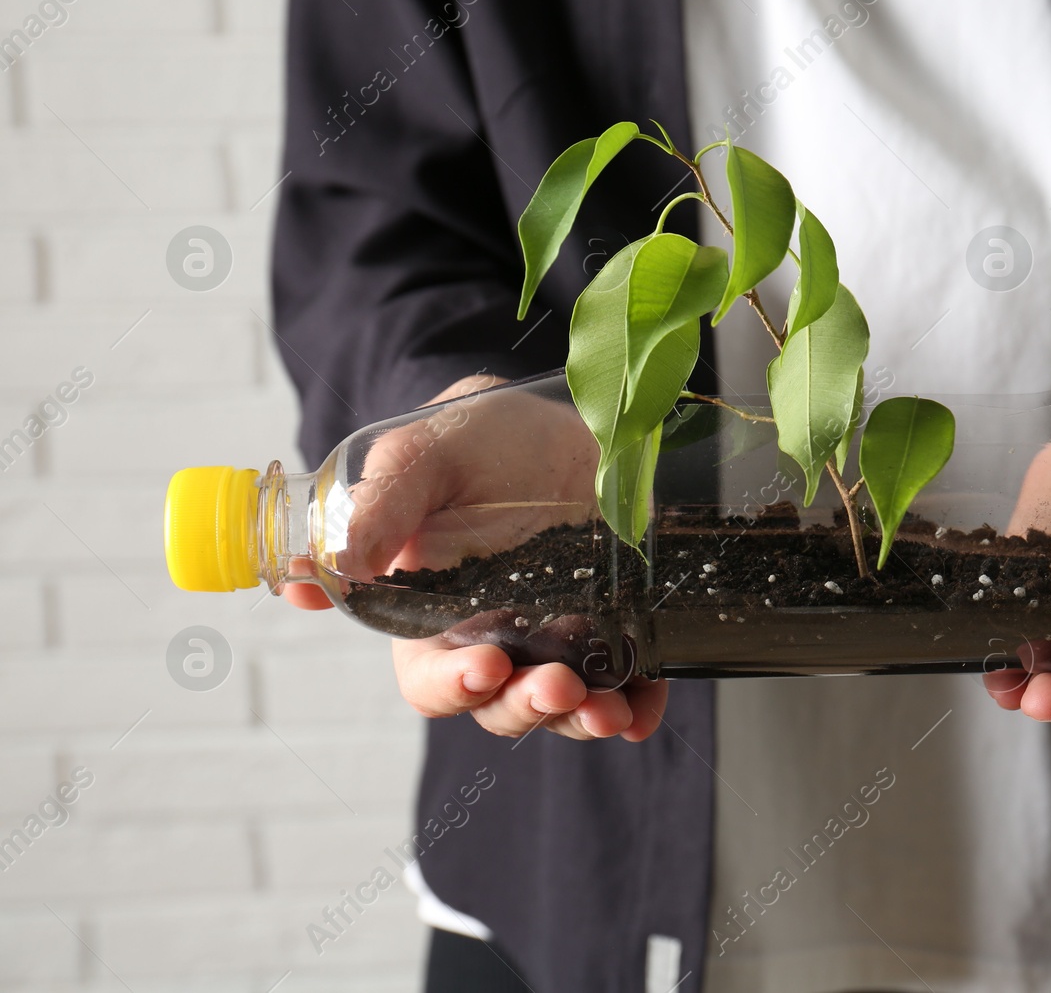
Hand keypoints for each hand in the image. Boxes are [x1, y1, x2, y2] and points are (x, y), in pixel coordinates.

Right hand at [283, 374, 669, 742]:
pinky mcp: (618, 626)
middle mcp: (496, 638)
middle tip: (558, 686)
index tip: (484, 667)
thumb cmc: (473, 440)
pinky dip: (637, 705)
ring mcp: (560, 637)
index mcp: (431, 615)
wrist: (555, 417)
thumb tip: (324, 571)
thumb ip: (379, 507)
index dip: (455, 685)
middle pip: (503, 703)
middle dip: (529, 704)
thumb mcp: (421, 456)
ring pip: (564, 705)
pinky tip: (643, 711)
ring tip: (607, 709)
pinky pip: (628, 683)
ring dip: (583, 716)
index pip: (433, 679)